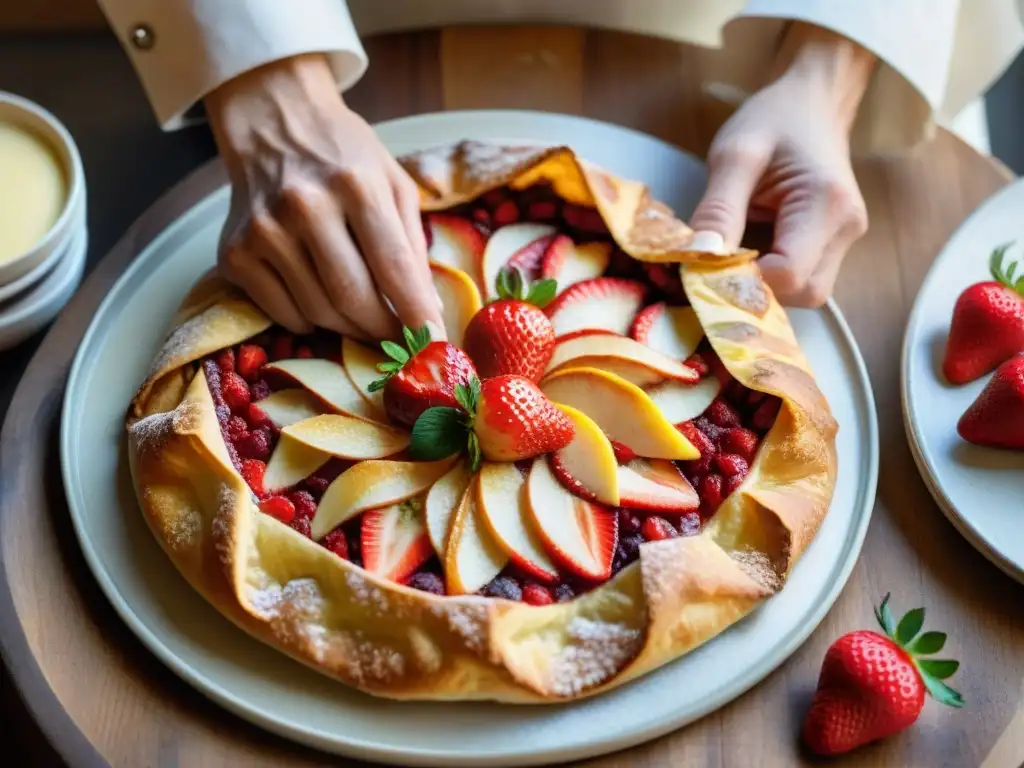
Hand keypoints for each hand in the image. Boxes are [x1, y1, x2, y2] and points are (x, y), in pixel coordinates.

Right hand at [205, 54, 444, 338]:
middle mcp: (305, 207)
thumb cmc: (345, 156)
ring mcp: (264, 231)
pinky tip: (322, 299)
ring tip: (365, 317)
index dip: (418, 315)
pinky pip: (284, 314)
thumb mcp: (394, 183)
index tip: (435, 347)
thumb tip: (428, 315)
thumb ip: (413, 245)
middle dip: (384, 331)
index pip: (394, 267)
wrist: (274, 122)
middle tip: (400, 339)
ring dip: (350, 328)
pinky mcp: (235, 254)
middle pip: (354, 298)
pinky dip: (312, 321)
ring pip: (319, 313)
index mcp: (356, 184)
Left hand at [690, 24, 875, 306]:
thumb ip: (719, 208)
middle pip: (803, 293)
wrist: (812, 101)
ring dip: (765, 285)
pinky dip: (774, 276)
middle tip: (718, 265)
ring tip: (734, 254)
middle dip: (756, 290)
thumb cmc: (775, 119)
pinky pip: (804, 278)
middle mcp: (846, 229)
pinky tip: (751, 252)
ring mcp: (845, 239)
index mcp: (827, 204)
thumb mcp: (735, 154)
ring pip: (806, 293)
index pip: (788, 275)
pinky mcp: (835, 244)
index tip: (706, 265)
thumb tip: (699, 258)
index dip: (744, 280)